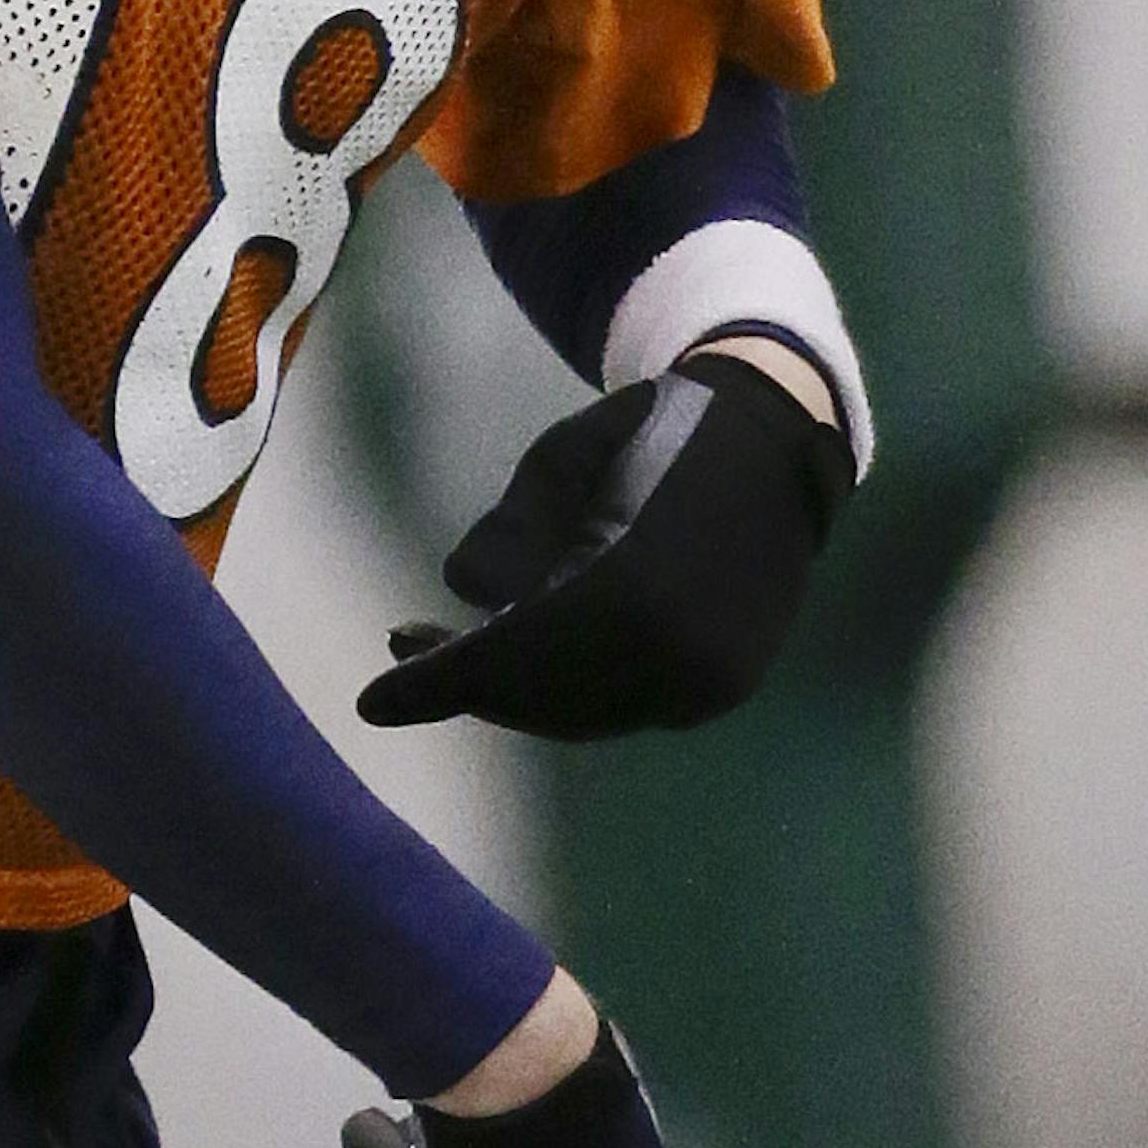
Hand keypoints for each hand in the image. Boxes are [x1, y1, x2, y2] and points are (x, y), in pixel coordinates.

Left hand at [355, 350, 854, 742]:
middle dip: (468, 684)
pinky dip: (570, 692)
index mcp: (630, 588)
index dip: (436, 683)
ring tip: (457, 653)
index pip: (508, 657)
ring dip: (516, 692)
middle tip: (408, 651)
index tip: (371, 703)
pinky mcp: (724, 688)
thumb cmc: (655, 433)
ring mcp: (708, 680)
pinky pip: (625, 707)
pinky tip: (529, 655)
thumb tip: (467, 594)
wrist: (776, 443)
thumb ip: (507, 532)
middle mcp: (674, 653)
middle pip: (540, 698)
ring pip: (581, 714)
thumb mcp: (564, 456)